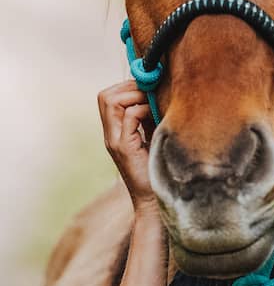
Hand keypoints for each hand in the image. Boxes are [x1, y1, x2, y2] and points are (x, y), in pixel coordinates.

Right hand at [98, 80, 156, 207]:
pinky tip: (155, 117)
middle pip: (105, 96)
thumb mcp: (152, 136)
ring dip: (135, 95)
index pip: (107, 97)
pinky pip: (128, 116)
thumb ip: (150, 116)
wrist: (154, 199)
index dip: (127, 86)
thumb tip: (157, 91)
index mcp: (115, 131)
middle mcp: (110, 135)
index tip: (148, 88)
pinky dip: (142, 109)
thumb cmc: (157, 168)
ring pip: (111, 101)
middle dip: (129, 87)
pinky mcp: (125, 148)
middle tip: (150, 93)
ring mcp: (115, 141)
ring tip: (152, 103)